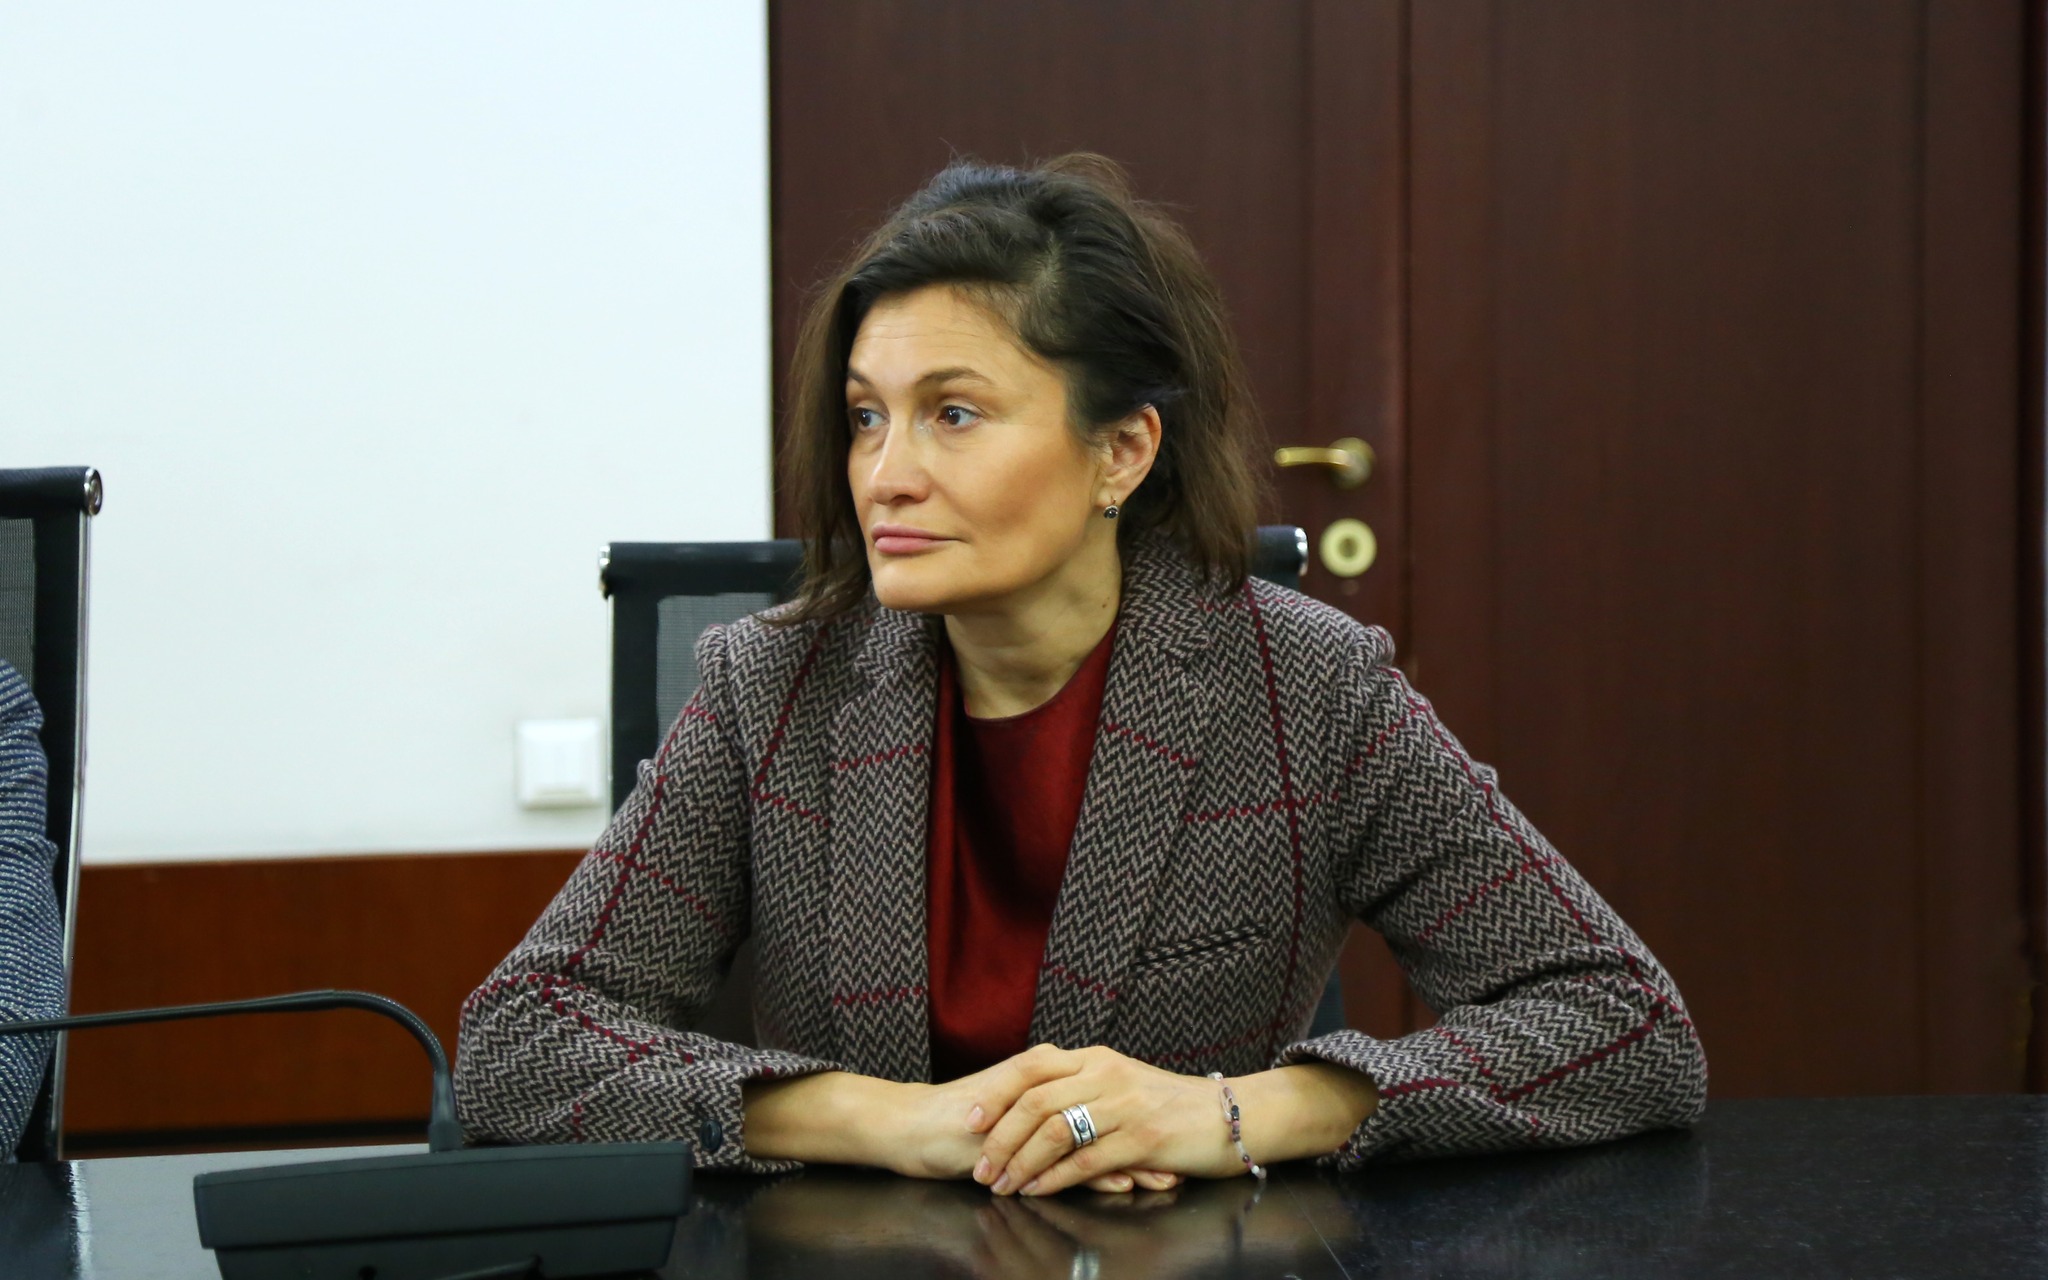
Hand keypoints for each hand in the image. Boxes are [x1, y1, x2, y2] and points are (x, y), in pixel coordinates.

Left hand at [968, 1044, 1240, 1195]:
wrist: (1230, 1115)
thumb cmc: (1171, 1105)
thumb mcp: (1122, 1081)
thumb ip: (1081, 1085)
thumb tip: (1031, 1106)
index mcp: (1096, 1057)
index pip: (1030, 1066)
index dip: (994, 1093)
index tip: (968, 1120)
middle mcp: (1106, 1074)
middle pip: (1034, 1100)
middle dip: (999, 1137)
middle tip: (981, 1166)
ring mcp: (1125, 1105)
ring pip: (1055, 1130)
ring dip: (1021, 1162)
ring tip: (1003, 1184)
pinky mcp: (1143, 1138)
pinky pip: (1086, 1159)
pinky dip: (1055, 1178)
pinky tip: (1038, 1190)